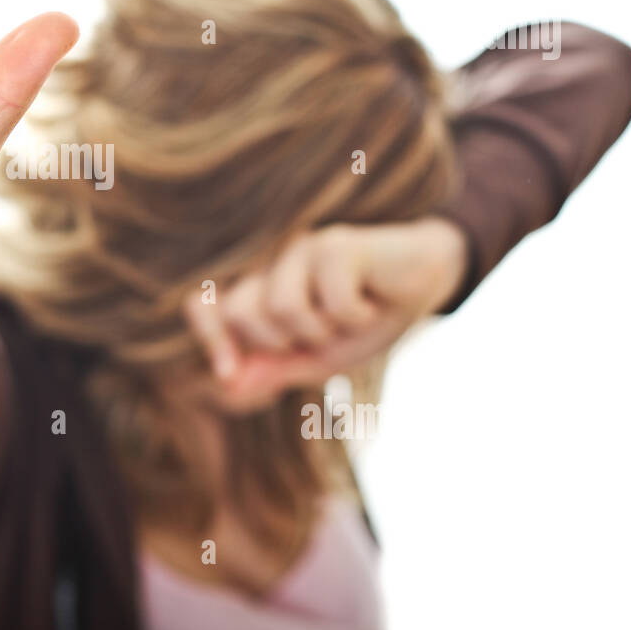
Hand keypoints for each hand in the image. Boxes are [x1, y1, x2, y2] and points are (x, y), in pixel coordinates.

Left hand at [183, 218, 468, 411]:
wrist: (425, 286)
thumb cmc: (364, 320)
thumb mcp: (316, 359)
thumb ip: (272, 371)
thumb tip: (227, 386)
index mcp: (259, 289)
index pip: (206, 305)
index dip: (209, 336)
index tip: (227, 374)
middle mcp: (271, 264)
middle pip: (241, 313)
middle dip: (282, 343)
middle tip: (321, 336)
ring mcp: (300, 249)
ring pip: (283, 308)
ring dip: (325, 331)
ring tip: (351, 318)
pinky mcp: (335, 243)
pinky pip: (331, 301)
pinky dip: (358, 317)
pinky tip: (373, 301)